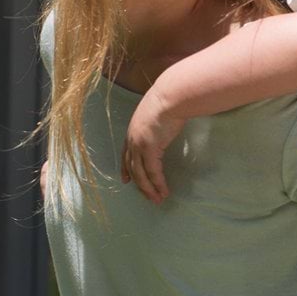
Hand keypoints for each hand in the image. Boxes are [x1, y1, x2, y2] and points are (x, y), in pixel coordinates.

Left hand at [121, 88, 185, 203]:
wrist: (171, 96)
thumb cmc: (169, 100)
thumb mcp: (159, 112)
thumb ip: (159, 122)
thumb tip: (168, 123)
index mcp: (133, 130)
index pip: (126, 154)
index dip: (125, 168)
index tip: (125, 180)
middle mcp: (132, 139)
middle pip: (132, 167)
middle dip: (139, 184)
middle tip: (147, 196)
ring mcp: (139, 145)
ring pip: (141, 174)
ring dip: (149, 189)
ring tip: (157, 199)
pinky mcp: (150, 150)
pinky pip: (153, 172)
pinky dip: (158, 184)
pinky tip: (163, 191)